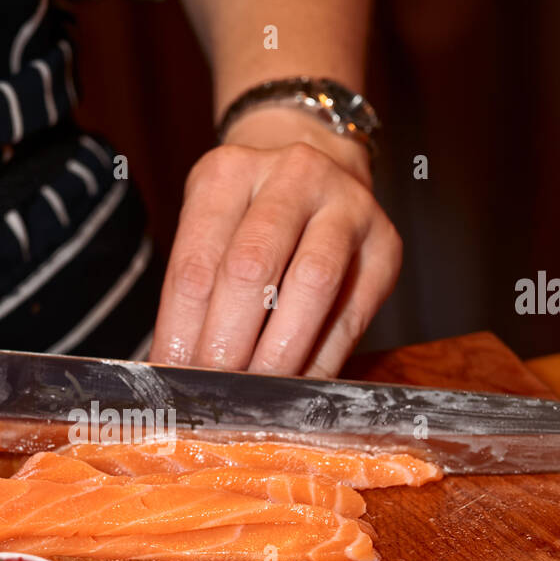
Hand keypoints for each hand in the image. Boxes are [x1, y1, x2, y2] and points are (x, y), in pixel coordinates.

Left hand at [150, 106, 401, 376]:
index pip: (195, 263)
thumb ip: (198, 288)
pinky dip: (321, 361)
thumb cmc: (252, 214)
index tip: (173, 375)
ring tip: (255, 393)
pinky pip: (352, 315)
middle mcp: (291, 176)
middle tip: (213, 389)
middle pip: (251, 267)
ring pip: (311, 283)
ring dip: (279, 351)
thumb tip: (177, 368)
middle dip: (228, 342)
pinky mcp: (386, 246)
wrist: (324, 167)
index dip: (181, 329)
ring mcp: (347, 206)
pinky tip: (297, 389)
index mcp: (229, 172)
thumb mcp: (212, 227)